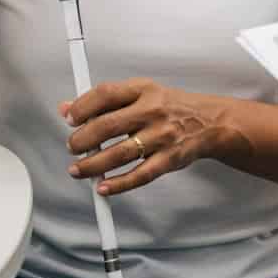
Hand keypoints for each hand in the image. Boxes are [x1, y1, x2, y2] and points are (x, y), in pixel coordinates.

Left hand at [61, 79, 237, 195]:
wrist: (211, 122)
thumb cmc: (171, 107)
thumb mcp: (142, 93)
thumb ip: (106, 101)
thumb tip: (67, 108)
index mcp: (144, 90)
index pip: (106, 94)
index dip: (82, 107)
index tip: (70, 118)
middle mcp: (153, 111)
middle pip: (107, 126)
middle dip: (82, 140)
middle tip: (73, 147)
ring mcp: (162, 136)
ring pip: (119, 154)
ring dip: (92, 165)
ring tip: (78, 169)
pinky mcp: (169, 159)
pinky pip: (139, 175)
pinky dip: (118, 184)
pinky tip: (103, 187)